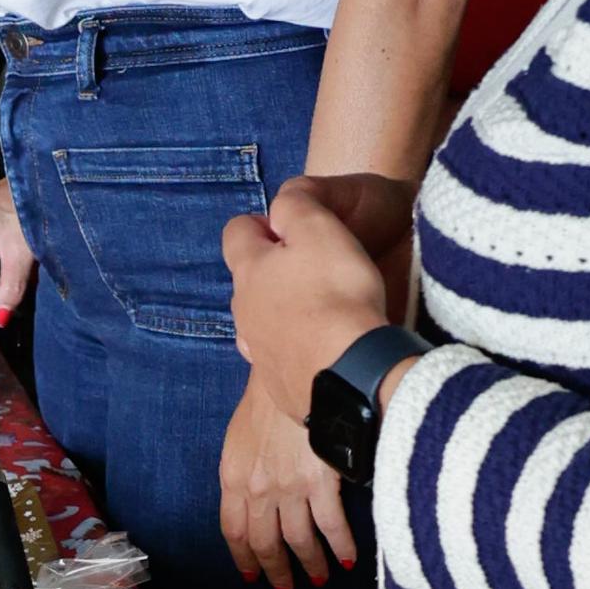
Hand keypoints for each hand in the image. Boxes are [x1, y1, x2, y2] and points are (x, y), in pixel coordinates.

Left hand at [221, 373, 356, 588]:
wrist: (293, 370)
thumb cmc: (267, 401)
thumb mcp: (239, 438)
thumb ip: (243, 473)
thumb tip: (252, 499)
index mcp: (233, 479)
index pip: (233, 531)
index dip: (243, 558)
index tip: (251, 575)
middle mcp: (258, 490)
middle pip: (265, 543)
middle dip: (276, 571)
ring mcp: (289, 489)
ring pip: (299, 541)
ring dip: (310, 565)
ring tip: (319, 578)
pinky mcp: (320, 483)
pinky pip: (332, 526)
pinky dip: (341, 546)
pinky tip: (347, 559)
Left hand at [222, 176, 399, 419]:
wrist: (352, 375)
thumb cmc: (337, 294)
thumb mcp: (320, 230)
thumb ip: (296, 205)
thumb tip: (282, 202)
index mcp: (248, 271)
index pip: (236, 231)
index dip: (264, 223)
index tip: (296, 230)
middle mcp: (242, 313)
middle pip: (249, 279)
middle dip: (276, 270)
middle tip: (318, 270)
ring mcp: (257, 353)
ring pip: (262, 321)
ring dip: (286, 313)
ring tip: (324, 314)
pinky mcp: (279, 386)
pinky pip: (283, 359)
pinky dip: (299, 350)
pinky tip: (326, 351)